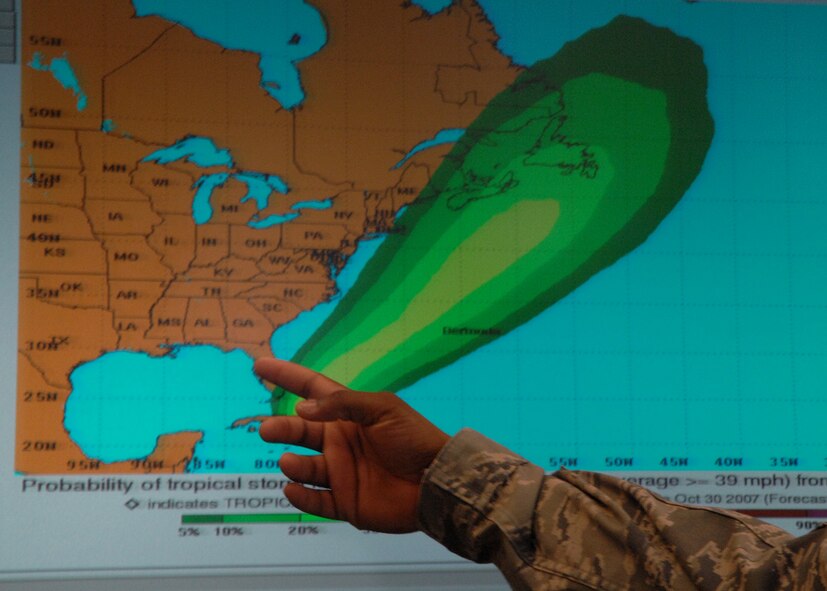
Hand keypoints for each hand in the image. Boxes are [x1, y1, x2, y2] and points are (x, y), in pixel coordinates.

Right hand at [255, 358, 449, 532]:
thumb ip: (343, 404)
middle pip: (300, 430)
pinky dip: (301, 497)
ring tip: (290, 462)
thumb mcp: (382, 408)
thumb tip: (302, 407)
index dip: (286, 376)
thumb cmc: (413, 438)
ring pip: (304, 467)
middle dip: (281, 428)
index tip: (260, 365)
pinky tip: (294, 489)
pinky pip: (315, 501)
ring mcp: (341, 472)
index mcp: (348, 414)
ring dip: (293, 464)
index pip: (311, 390)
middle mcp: (339, 441)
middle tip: (267, 429)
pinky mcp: (345, 502)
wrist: (435, 480)